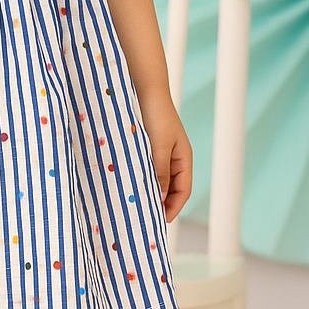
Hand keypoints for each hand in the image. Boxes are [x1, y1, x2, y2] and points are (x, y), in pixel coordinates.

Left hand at [138, 89, 192, 222]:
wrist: (144, 87)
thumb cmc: (155, 114)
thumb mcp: (159, 146)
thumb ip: (160, 171)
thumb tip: (161, 197)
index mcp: (183, 158)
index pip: (183, 191)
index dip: (173, 207)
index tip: (160, 221)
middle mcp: (173, 157)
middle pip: (170, 188)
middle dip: (160, 203)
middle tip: (143, 218)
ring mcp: (159, 151)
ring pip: (155, 178)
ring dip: (147, 191)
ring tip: (134, 204)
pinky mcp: (145, 146)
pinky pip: (143, 167)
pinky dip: (138, 177)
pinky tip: (125, 184)